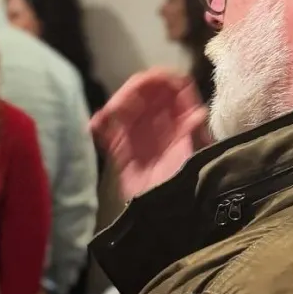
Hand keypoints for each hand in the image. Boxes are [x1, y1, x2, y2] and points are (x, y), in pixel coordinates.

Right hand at [90, 69, 209, 200]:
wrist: (166, 214)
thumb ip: (194, 135)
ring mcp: (140, 134)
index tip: (150, 79)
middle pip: (147, 92)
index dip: (163, 79)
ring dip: (115, 105)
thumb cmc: (186, 185)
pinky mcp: (121, 149)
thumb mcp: (196, 159)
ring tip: (110, 115)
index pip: (175, 88)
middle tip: (122, 103)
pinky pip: (107, 129)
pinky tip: (95, 125)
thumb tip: (197, 113)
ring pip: (125, 106)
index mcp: (182, 120)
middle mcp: (161, 122)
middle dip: (134, 90)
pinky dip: (99, 124)